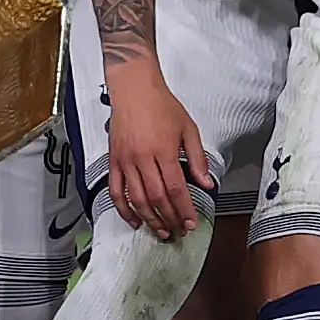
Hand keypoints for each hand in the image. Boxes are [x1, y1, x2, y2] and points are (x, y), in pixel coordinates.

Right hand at [104, 59, 211, 237]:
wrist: (134, 89)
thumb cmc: (161, 105)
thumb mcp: (188, 129)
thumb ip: (198, 159)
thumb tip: (206, 183)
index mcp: (164, 150)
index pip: (176, 189)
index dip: (184, 209)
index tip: (190, 223)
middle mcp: (143, 158)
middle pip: (157, 198)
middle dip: (170, 219)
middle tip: (179, 231)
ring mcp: (126, 161)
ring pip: (137, 199)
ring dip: (150, 219)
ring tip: (162, 231)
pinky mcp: (114, 160)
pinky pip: (116, 191)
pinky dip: (124, 209)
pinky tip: (134, 220)